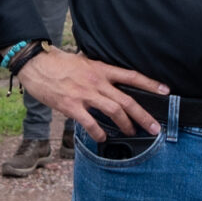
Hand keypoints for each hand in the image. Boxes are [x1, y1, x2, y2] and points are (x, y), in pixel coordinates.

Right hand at [16, 48, 168, 142]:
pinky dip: (99, 132)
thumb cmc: (58, 64)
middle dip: (144, 116)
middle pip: (127, 100)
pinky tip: (103, 138)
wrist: (35, 64)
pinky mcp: (71, 105)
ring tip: (132, 133)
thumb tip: (111, 83)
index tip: (165, 91)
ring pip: (114, 111)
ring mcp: (84, 94)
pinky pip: (90, 122)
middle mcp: (97, 82)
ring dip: (126, 125)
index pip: (131, 76)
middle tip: (155, 128)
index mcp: (101, 69)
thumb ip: (99, 73)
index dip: (150, 84)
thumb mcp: (84, 63)